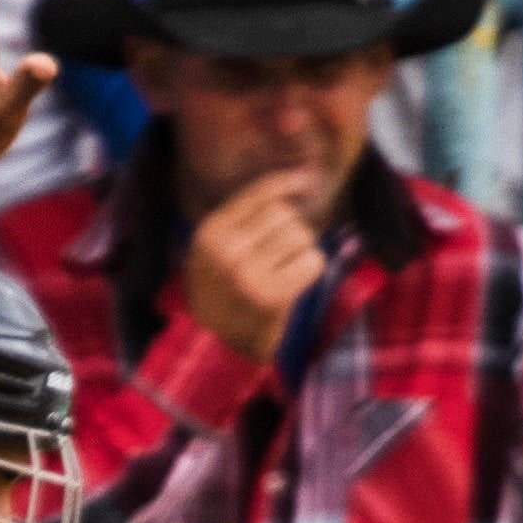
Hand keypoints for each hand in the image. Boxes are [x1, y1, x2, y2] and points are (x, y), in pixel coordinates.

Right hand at [175, 157, 334, 370]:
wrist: (214, 345)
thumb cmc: (221, 290)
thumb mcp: (215, 249)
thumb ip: (246, 216)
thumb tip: (302, 177)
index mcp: (210, 232)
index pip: (259, 194)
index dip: (288, 183)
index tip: (308, 179)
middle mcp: (226, 250)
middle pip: (284, 215)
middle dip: (291, 229)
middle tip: (282, 252)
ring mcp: (248, 274)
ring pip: (301, 236)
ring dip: (302, 250)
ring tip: (286, 268)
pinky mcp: (272, 296)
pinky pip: (312, 262)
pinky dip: (311, 269)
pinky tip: (295, 281)